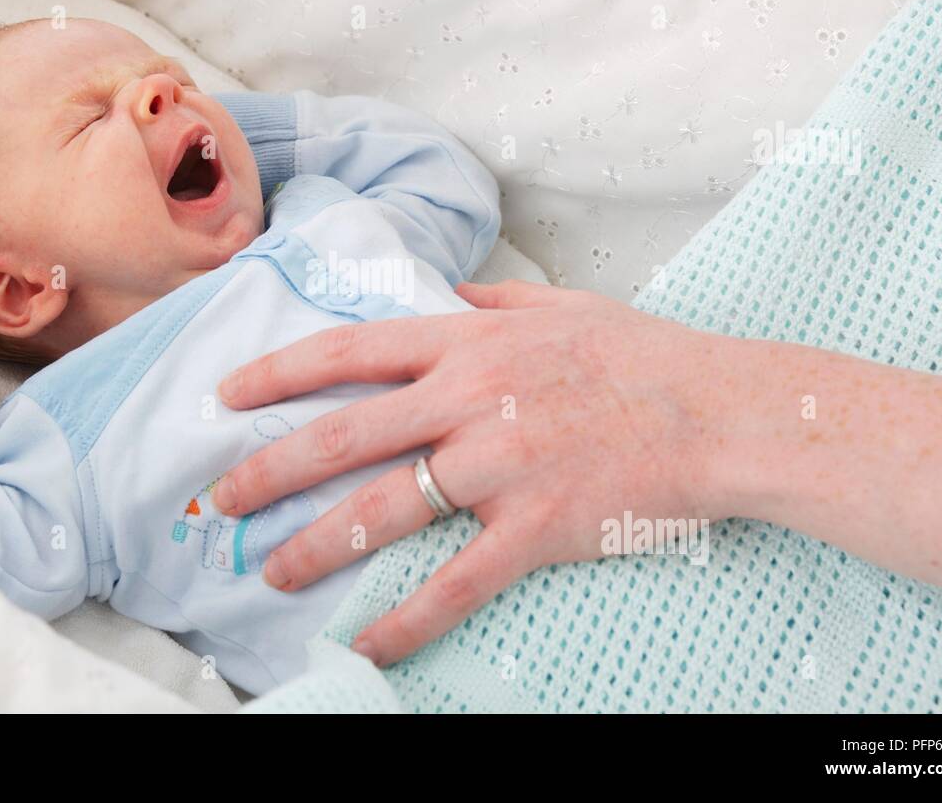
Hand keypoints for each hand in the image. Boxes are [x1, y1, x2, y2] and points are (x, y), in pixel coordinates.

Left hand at [213, 279, 733, 666]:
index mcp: (470, 344)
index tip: (229, 395)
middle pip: (345, 436)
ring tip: (271, 570)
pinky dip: (404, 619)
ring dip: (315, 545)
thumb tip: (447, 295)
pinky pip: (454, 582)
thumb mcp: (561, 305)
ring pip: (383, 510)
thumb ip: (493, 300)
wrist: (721, 412)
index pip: (351, 352)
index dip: (279, 373)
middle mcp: (470, 401)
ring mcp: (499, 466)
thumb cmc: (643, 357)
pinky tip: (365, 645)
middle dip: (269, 469)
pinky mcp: (535, 527)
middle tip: (220, 500)